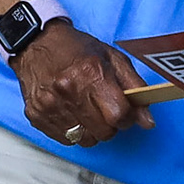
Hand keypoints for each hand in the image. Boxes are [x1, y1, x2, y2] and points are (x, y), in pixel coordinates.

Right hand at [12, 22, 153, 146]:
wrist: (36, 43)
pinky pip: (66, 140)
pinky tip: (71, 111)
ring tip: (87, 109)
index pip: (119, 115)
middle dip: (110, 124)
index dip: (127, 118)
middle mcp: (69, 91)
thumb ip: (134, 88)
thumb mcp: (112, 58)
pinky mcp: (37, 117)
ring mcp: (50, 106)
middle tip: (105, 108)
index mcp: (91, 73)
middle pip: (104, 132)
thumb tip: (147, 120)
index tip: (125, 113)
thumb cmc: (76, 48)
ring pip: (86, 140)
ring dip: (92, 129)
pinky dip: (73, 130)